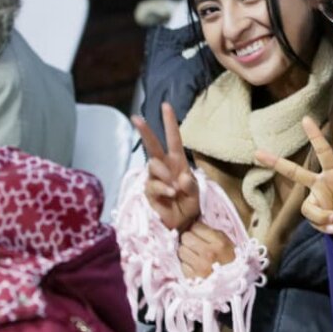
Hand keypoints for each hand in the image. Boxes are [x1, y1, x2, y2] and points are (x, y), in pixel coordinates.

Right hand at [132, 103, 199, 231]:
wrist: (183, 225)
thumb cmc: (189, 206)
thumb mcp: (196, 194)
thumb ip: (191, 185)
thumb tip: (181, 177)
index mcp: (177, 163)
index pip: (173, 139)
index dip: (169, 123)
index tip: (166, 105)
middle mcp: (164, 168)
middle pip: (152, 146)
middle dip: (145, 131)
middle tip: (136, 118)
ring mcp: (154, 179)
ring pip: (153, 165)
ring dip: (165, 175)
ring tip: (176, 189)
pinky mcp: (148, 192)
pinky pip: (153, 185)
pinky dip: (164, 189)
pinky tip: (172, 194)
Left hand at [179, 220, 234, 277]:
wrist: (234, 284)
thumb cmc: (231, 262)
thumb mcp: (227, 243)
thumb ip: (211, 233)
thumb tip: (194, 226)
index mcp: (219, 243)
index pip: (196, 227)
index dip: (197, 230)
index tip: (200, 235)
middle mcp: (208, 253)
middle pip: (186, 237)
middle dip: (189, 240)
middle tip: (195, 245)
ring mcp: (199, 266)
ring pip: (181, 250)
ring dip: (186, 252)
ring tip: (195, 256)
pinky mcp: (192, 277)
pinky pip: (181, 264)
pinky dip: (186, 265)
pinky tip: (194, 266)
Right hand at [255, 117, 332, 234]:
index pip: (324, 152)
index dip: (315, 136)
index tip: (305, 119)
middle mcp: (321, 184)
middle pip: (296, 173)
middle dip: (276, 163)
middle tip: (257, 152)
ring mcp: (318, 200)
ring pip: (307, 208)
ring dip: (321, 216)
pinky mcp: (318, 215)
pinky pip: (315, 222)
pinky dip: (325, 227)